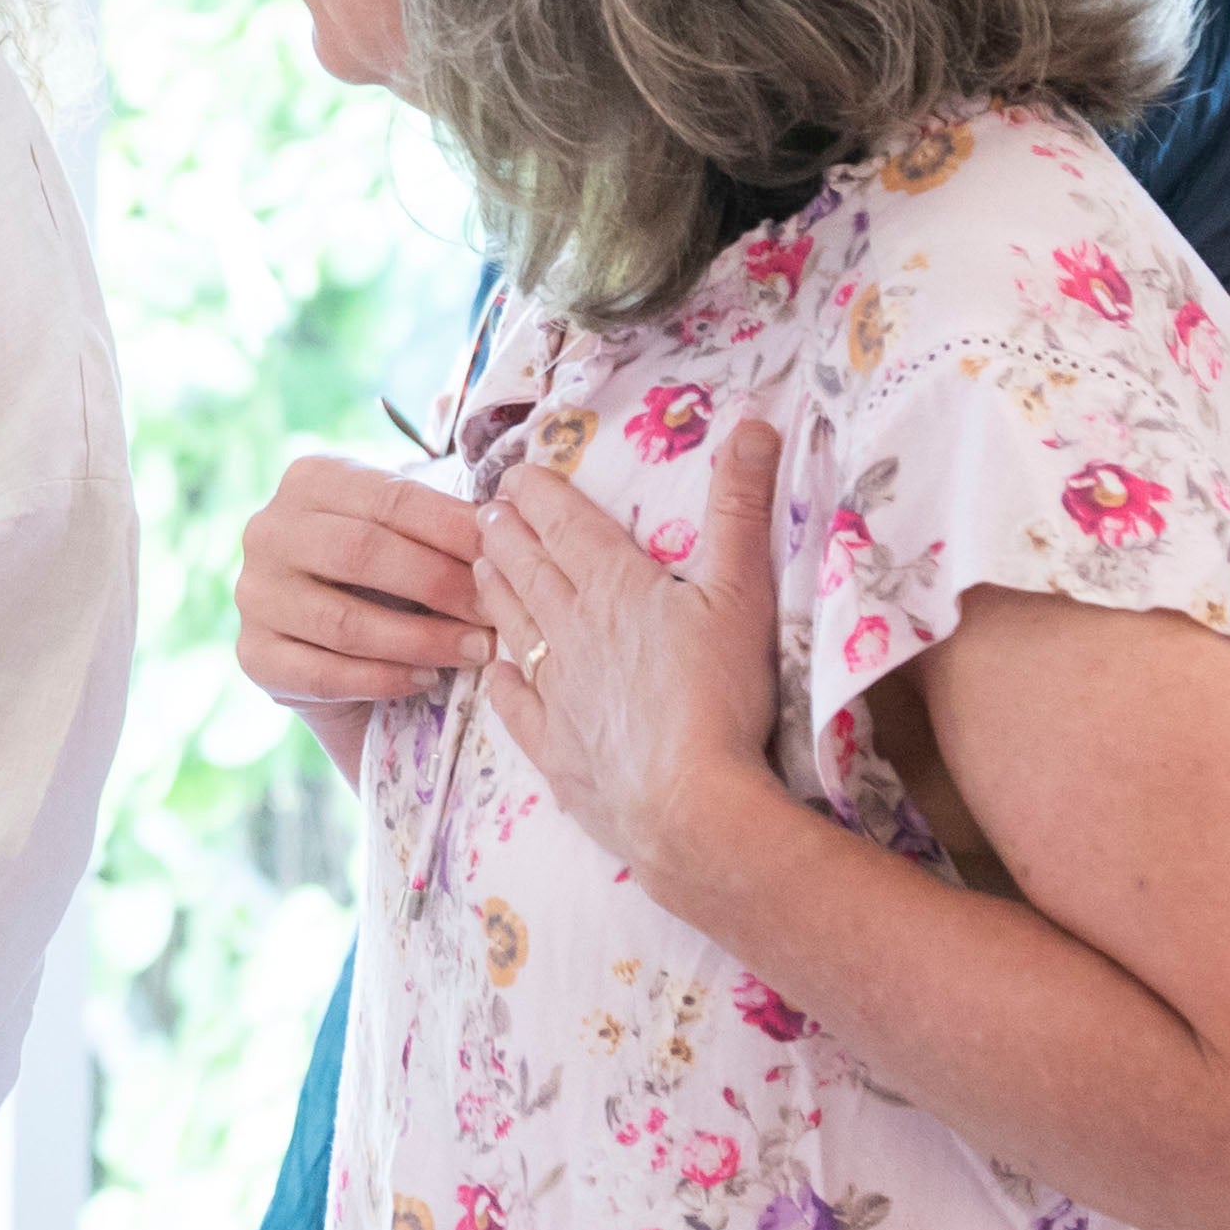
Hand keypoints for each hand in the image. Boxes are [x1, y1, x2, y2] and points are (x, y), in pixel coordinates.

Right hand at [235, 453, 492, 740]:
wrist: (332, 644)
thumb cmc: (385, 575)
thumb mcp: (406, 533)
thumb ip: (441, 522)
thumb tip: (505, 523)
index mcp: (309, 479)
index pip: (390, 498)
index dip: (453, 528)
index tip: (507, 554)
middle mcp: (268, 530)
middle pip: (361, 552)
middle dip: (440, 584)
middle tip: (495, 611)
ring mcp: (254, 594)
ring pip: (344, 621)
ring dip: (421, 640)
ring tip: (475, 651)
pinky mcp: (254, 655)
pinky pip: (323, 673)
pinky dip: (383, 678)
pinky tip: (427, 678)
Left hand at [477, 421, 791, 897]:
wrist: (687, 806)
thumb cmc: (720, 696)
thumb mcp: (743, 591)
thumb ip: (741, 507)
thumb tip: (752, 423)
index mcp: (614, 586)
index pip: (565, 526)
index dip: (538, 496)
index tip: (514, 474)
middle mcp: (570, 631)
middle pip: (528, 569)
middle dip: (505, 535)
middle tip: (483, 513)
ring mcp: (555, 691)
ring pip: (511, 626)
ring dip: (493, 590)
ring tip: (478, 566)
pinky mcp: (554, 749)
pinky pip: (514, 703)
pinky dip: (498, 678)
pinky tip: (488, 668)